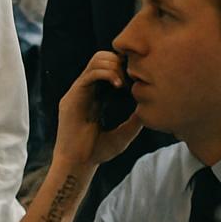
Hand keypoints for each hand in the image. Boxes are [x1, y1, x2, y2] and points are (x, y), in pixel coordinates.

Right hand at [54, 51, 143, 170]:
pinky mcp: (73, 96)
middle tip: (131, 78)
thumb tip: (147, 109)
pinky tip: (118, 85)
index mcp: (96, 96)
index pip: (108, 67)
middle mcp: (86, 89)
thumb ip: (133, 122)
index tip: (137, 78)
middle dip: (119, 62)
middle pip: (102, 57)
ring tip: (123, 83)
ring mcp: (78, 90)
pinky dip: (106, 73)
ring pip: (96, 60)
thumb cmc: (97, 152)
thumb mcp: (122, 135)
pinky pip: (90, 74)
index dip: (123, 67)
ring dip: (113, 66)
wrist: (77, 163)